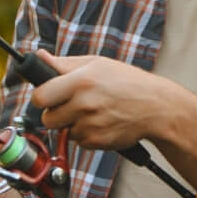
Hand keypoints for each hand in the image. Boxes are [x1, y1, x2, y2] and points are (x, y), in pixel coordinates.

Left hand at [30, 54, 189, 151]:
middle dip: (54, 114)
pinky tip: (101, 123)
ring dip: (72, 125)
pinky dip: (86, 135)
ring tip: (93, 112)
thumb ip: (64, 64)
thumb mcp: (96, 64)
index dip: (41, 98)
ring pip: (63, 131)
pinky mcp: (98, 141)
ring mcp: (91, 125)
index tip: (46, 97)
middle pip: (47, 119)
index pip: (39, 97)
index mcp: (80, 81)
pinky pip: (79, 141)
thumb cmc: (126, 82)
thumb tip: (39, 56)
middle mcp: (84, 104)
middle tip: (70, 106)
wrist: (157, 107)